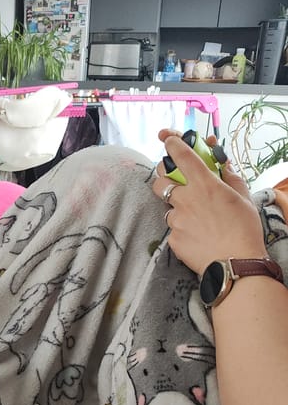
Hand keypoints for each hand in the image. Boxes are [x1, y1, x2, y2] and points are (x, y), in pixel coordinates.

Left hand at [152, 128, 266, 275]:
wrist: (236, 265)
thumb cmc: (244, 230)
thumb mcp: (244, 198)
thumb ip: (230, 177)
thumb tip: (222, 163)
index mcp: (205, 184)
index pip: (182, 156)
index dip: (171, 144)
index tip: (167, 139)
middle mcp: (186, 199)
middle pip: (160, 180)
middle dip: (163, 177)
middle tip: (173, 182)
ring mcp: (177, 220)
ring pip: (168, 208)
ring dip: (178, 210)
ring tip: (198, 222)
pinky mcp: (173, 239)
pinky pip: (173, 230)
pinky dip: (183, 231)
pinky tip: (198, 238)